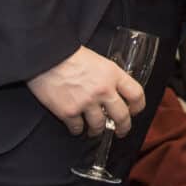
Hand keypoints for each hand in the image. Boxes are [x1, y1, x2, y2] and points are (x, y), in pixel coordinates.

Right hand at [26, 45, 144, 136]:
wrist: (47, 56)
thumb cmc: (70, 55)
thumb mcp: (99, 60)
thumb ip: (108, 75)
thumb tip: (113, 88)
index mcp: (112, 74)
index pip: (136, 94)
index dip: (139, 106)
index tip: (135, 110)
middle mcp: (103, 90)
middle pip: (122, 116)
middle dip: (124, 127)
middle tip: (122, 130)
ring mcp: (86, 103)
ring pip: (99, 126)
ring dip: (97, 130)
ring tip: (95, 130)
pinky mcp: (68, 112)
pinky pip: (77, 128)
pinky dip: (77, 129)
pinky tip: (77, 126)